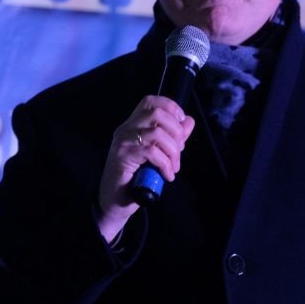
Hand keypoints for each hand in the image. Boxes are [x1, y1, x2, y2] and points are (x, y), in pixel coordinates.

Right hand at [96, 95, 195, 241]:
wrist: (115, 201)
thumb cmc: (137, 178)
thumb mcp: (159, 154)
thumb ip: (173, 137)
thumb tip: (189, 121)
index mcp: (133, 124)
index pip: (151, 101)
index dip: (171, 107)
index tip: (182, 123)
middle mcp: (126, 128)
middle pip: (157, 113)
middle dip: (176, 132)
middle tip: (178, 152)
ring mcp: (122, 141)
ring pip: (157, 133)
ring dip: (173, 152)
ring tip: (173, 167)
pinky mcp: (122, 156)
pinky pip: (151, 152)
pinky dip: (165, 164)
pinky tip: (167, 175)